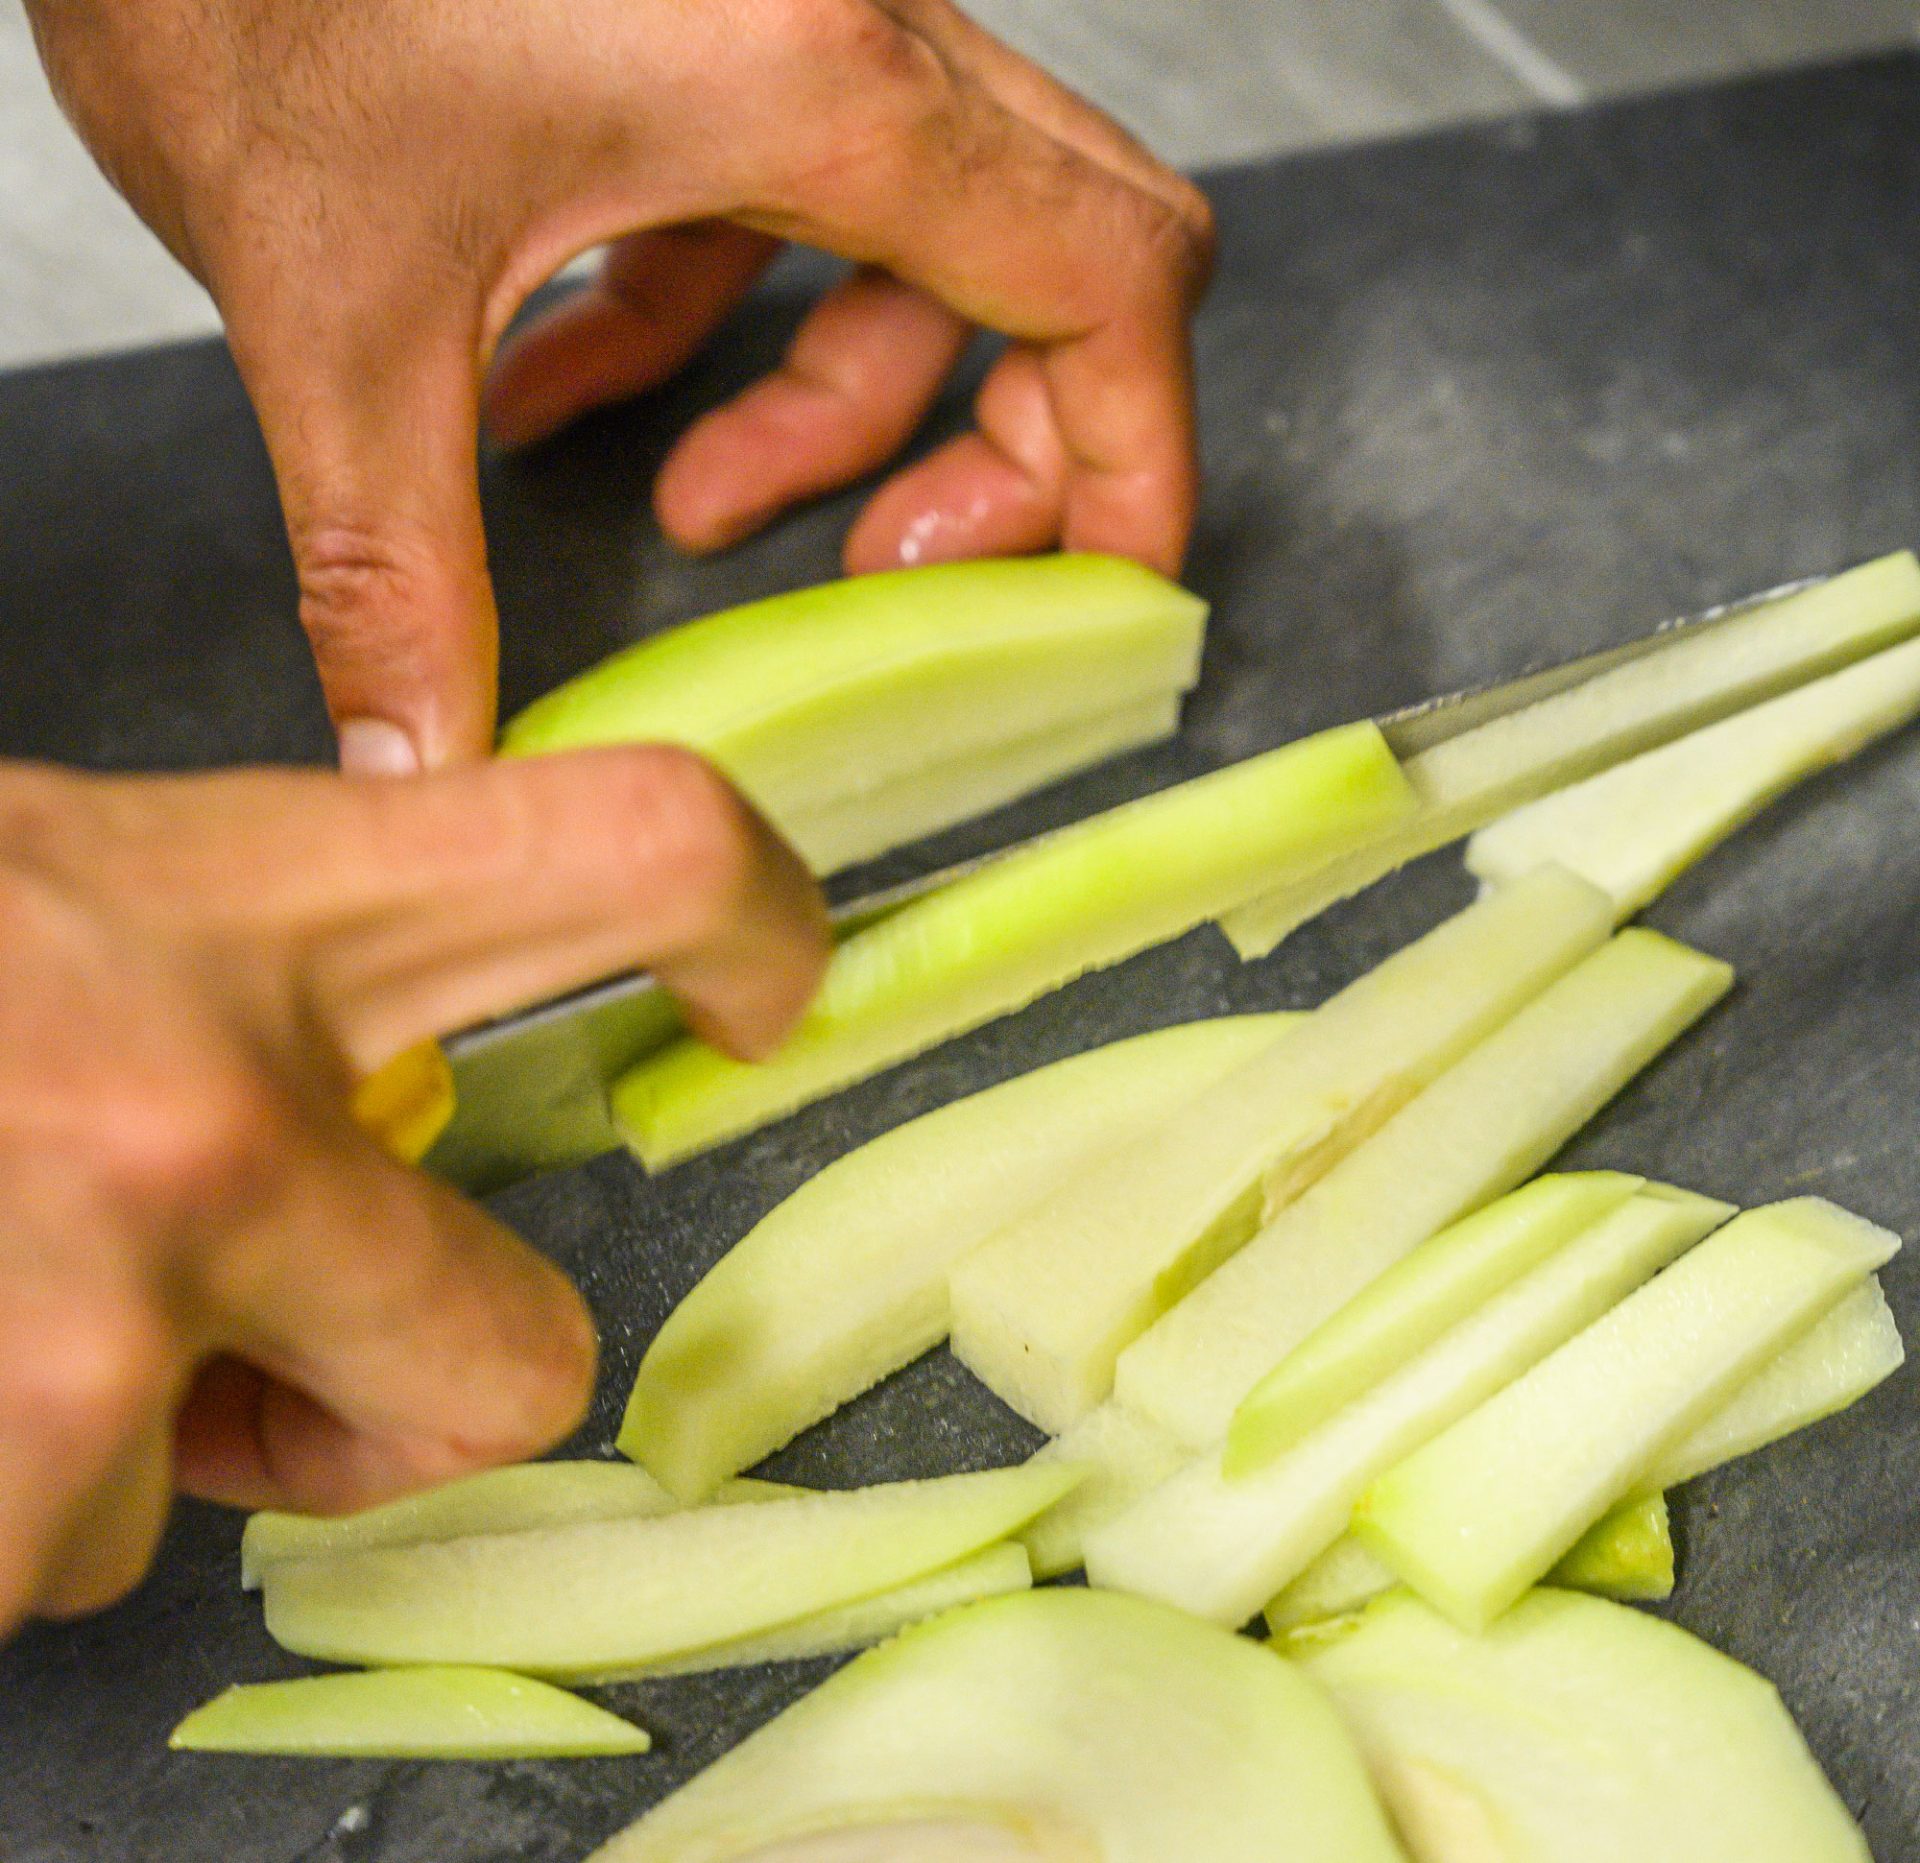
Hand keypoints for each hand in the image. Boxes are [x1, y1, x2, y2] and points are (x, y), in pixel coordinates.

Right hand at [0, 747, 825, 1629]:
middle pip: (518, 1357)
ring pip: (199, 1496)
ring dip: (100, 1432)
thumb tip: (384, 1146)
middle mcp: (205, 1120)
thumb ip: (262, 988)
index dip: (754, 915)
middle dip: (403, 1396)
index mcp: (256, 902)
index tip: (768, 987)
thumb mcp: (68, 889)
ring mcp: (81, 1326)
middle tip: (267, 1342)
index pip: (631, 844)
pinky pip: (38, 1561)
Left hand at [24, 0, 1214, 770]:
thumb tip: (423, 777)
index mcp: (814, 76)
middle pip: (1063, 255)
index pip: (1108, 277)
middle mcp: (841, 21)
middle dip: (1002, 445)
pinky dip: (717, 317)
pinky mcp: (705, 19)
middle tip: (890, 570)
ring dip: (830, 403)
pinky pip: (788, 196)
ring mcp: (784, 11)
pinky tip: (566, 387)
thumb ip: (397, 571)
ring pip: (922, 239)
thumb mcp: (332, 309)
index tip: (1101, 592)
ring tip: (690, 507)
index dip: (1140, 457)